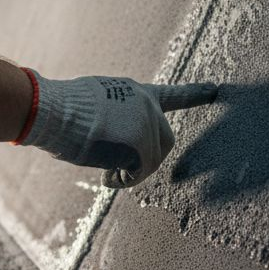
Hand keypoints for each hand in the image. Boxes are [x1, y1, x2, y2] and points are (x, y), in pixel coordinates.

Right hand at [16, 70, 218, 187]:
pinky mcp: (140, 144)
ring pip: (150, 161)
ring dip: (128, 170)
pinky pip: (137, 173)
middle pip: (165, 141)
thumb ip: (115, 117)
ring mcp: (146, 124)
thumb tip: (113, 140)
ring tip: (103, 166)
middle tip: (119, 167)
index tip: (216, 89)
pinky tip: (104, 174)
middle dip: (147, 159)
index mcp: (135, 92)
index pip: (171, 94)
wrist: (52, 109)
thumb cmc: (61, 109)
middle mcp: (146, 105)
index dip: (194, 94)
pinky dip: (122, 180)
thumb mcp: (95, 103)